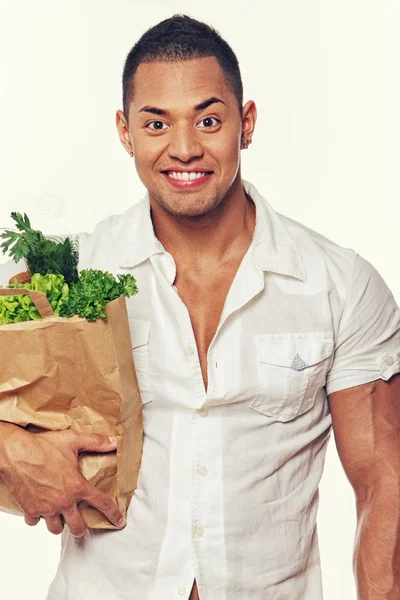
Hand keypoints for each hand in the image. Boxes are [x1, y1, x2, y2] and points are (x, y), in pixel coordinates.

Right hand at [1, 428, 124, 537]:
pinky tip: (39, 509)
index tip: (119, 522)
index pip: (102, 503)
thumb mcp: (73, 440)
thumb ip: (96, 442)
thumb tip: (114, 441)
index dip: (113, 514)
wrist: (16, 453)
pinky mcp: (30, 509)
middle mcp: (64, 501)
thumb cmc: (44, 445)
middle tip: (80, 524)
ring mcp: (46, 508)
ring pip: (56, 529)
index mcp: (77, 486)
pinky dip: (37, 518)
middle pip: (77, 527)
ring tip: (59, 516)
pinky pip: (35, 522)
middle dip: (81, 528)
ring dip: (58, 524)